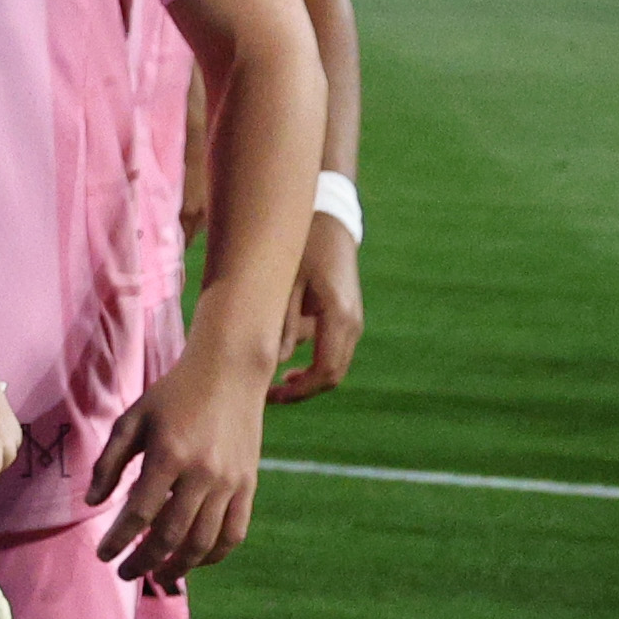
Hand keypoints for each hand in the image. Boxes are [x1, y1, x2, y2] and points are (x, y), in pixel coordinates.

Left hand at [85, 338, 265, 584]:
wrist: (229, 374)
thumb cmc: (172, 395)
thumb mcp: (132, 419)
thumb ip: (109, 462)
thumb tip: (93, 505)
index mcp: (168, 456)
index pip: (139, 513)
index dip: (118, 540)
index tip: (103, 555)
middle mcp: (203, 474)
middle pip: (171, 535)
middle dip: (144, 561)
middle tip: (124, 574)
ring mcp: (230, 483)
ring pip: (204, 542)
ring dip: (179, 566)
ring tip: (157, 574)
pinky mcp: (249, 486)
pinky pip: (233, 533)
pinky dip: (213, 554)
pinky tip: (193, 560)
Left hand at [273, 214, 362, 401]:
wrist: (328, 222)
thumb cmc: (301, 247)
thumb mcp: (283, 281)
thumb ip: (280, 321)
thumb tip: (275, 362)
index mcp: (338, 315)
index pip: (326, 370)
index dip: (299, 391)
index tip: (270, 395)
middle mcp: (352, 322)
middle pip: (332, 374)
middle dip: (301, 389)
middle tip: (266, 395)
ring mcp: (352, 321)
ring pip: (332, 364)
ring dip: (304, 376)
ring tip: (268, 380)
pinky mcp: (346, 317)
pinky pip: (330, 349)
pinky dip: (310, 360)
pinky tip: (283, 360)